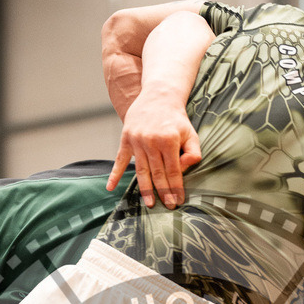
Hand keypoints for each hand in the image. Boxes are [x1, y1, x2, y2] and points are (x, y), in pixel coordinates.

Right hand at [106, 86, 200, 208]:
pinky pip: (119, 160)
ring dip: (145, 189)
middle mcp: (151, 141)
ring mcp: (137, 140)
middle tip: (168, 207)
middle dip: (163, 192)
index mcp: (169, 140)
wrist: (159, 96)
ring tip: (150, 203)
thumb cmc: (176, 119)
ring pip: (141, 170)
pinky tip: (110, 188)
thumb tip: (183, 169)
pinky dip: (114, 174)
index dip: (176, 188)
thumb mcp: (191, 133)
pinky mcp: (126, 138)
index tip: (178, 201)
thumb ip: (193, 152)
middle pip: (157, 173)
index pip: (173, 170)